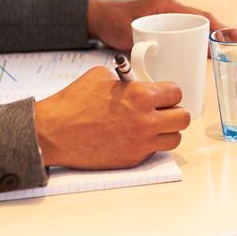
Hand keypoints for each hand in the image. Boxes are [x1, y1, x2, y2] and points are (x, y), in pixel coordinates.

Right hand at [35, 67, 189, 168]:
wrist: (53, 132)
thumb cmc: (73, 103)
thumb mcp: (102, 76)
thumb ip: (128, 78)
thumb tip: (141, 82)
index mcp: (141, 96)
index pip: (177, 93)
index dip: (169, 92)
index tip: (162, 94)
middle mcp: (146, 122)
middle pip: (183, 118)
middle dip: (174, 111)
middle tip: (162, 110)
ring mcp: (140, 144)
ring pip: (175, 138)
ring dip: (167, 130)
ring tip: (153, 125)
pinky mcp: (132, 159)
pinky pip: (154, 151)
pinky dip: (149, 144)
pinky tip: (134, 136)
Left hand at [86, 0, 218, 51]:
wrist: (98, 19)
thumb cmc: (113, 21)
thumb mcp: (132, 29)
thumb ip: (145, 42)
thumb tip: (161, 56)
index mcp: (169, 6)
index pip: (200, 16)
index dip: (219, 27)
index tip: (233, 37)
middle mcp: (173, 11)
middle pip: (204, 22)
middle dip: (222, 33)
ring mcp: (171, 20)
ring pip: (198, 29)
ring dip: (212, 39)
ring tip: (228, 52)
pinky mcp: (166, 30)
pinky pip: (188, 35)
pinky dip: (199, 44)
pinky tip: (207, 55)